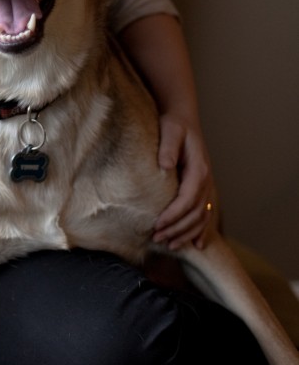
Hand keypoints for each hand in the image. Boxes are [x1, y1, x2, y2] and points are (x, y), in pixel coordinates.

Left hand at [153, 113, 214, 250]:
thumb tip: (165, 165)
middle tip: (157, 239)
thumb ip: (168, 147)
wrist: (184, 119)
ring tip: (169, 245)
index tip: (157, 225)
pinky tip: (195, 245)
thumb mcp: (170, 130)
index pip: (188, 199)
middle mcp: (206, 180)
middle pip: (195, 213)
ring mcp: (206, 186)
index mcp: (199, 169)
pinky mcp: (201, 189)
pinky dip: (201, 231)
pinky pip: (205, 214)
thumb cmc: (174, 125)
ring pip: (202, 217)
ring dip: (186, 233)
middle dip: (177, 229)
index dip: (174, 215)